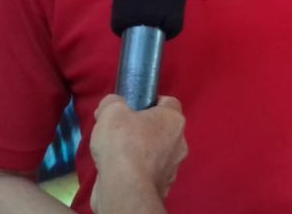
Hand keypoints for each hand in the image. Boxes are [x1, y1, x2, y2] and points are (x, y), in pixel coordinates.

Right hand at [89, 95, 187, 213]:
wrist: (125, 189)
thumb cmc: (124, 143)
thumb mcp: (111, 111)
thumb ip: (112, 103)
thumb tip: (112, 105)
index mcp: (174, 120)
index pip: (169, 103)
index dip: (152, 102)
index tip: (135, 107)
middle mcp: (179, 143)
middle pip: (163, 129)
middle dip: (144, 129)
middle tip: (122, 131)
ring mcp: (173, 168)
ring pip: (157, 154)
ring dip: (141, 153)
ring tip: (117, 154)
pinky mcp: (161, 188)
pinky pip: (149, 174)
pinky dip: (137, 172)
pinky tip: (120, 172)